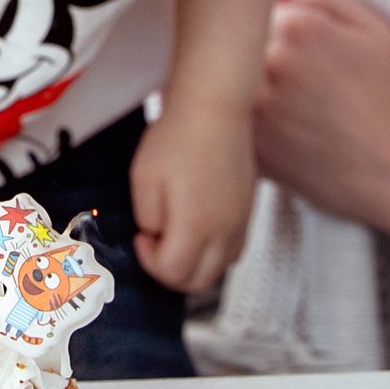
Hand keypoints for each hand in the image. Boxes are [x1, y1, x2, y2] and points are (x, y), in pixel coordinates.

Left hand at [129, 98, 256, 293]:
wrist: (214, 107)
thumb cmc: (178, 136)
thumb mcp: (144, 179)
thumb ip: (149, 219)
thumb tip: (156, 235)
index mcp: (196, 226)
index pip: (173, 273)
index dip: (149, 261)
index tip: (141, 237)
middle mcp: (224, 231)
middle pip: (199, 282)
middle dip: (171, 272)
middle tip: (155, 246)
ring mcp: (240, 222)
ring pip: (220, 269)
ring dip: (195, 265)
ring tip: (176, 238)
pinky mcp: (248, 210)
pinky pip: (234, 249)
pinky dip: (215, 252)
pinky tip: (199, 229)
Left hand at [256, 0, 389, 250]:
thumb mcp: (377, 29)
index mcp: (296, 26)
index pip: (258, 7)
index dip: (276, 27)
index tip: (297, 50)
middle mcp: (268, 62)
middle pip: (240, 44)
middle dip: (260, 56)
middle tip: (297, 82)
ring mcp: (254, 107)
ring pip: (233, 84)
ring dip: (251, 91)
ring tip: (294, 108)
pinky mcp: (250, 147)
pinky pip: (233, 124)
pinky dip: (249, 126)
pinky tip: (284, 133)